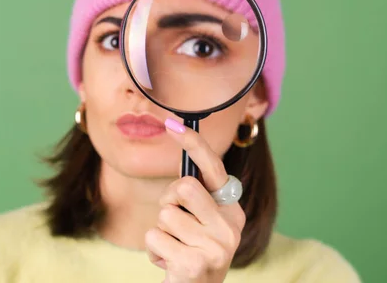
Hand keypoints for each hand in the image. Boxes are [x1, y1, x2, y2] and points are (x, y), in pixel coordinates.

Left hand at [145, 118, 245, 282]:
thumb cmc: (192, 250)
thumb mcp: (199, 220)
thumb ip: (195, 193)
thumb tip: (180, 141)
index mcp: (232, 208)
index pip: (214, 167)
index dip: (193, 143)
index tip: (172, 123)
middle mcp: (231, 225)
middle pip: (184, 186)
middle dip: (169, 200)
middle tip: (173, 220)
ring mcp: (217, 246)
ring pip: (166, 214)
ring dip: (161, 231)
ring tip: (174, 247)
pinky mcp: (197, 263)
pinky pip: (155, 237)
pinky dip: (154, 250)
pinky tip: (170, 262)